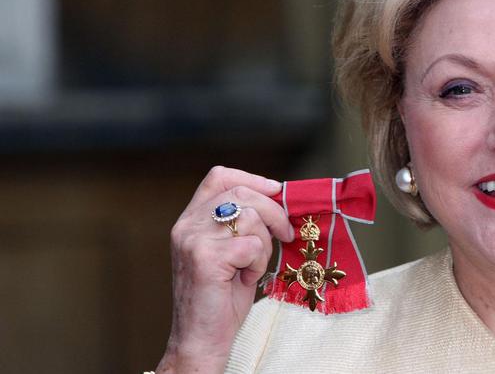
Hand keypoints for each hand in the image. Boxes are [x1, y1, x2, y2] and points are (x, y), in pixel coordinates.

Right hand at [157, 166, 293, 372]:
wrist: (201, 338)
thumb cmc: (221, 297)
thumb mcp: (231, 252)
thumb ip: (242, 224)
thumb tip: (279, 199)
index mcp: (190, 220)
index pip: (218, 177)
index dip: (252, 179)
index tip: (276, 190)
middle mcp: (187, 225)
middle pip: (242, 194)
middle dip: (274, 212)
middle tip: (286, 234)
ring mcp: (194, 240)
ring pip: (251, 218)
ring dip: (263, 245)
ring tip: (251, 268)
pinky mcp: (206, 258)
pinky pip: (252, 245)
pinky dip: (258, 264)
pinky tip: (245, 279)